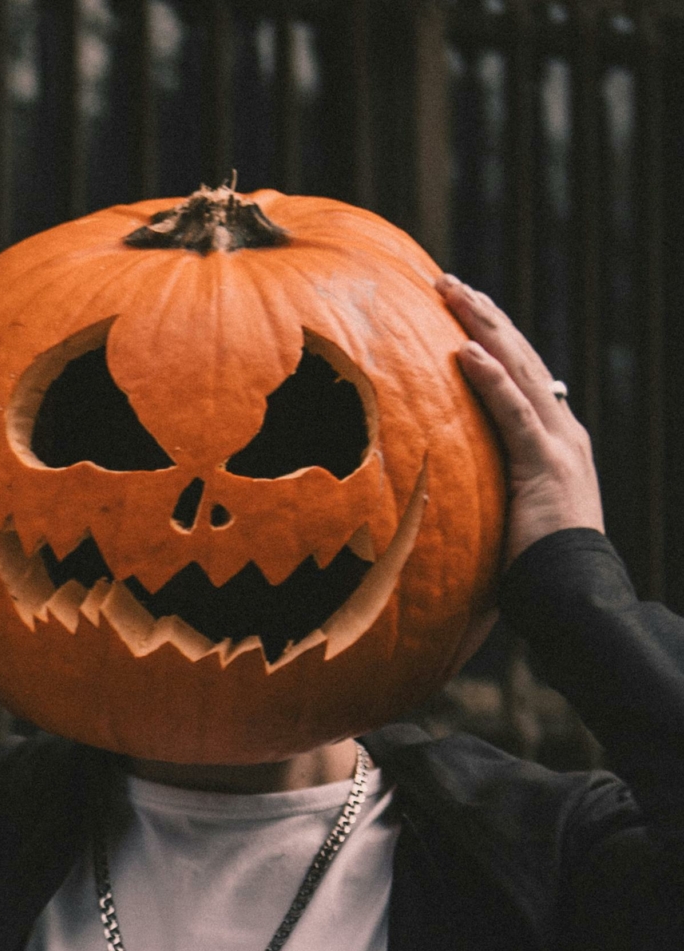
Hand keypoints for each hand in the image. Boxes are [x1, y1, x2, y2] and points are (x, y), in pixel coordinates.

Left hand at [438, 275, 605, 566]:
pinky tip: (465, 351)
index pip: (522, 378)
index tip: (462, 314)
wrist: (574, 595)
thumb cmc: (537, 575)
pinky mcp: (545, 466)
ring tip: (453, 294)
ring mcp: (558, 446)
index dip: (493, 342)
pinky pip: (514, 414)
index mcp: (555, 444)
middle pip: (521, 359)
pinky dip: (491, 380)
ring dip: (484, 328)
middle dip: (485, 318)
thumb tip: (447, 500)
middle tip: (448, 283)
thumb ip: (490, 500)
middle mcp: (562, 433)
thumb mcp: (510, 525)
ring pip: (520, 370)